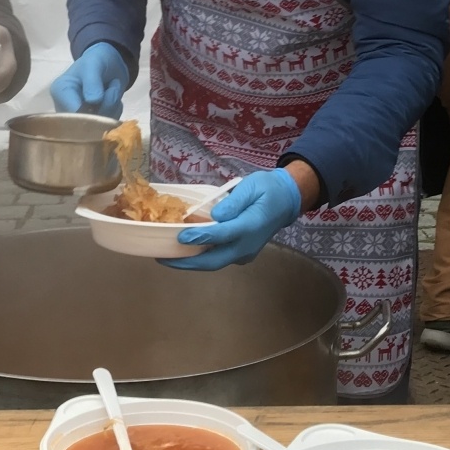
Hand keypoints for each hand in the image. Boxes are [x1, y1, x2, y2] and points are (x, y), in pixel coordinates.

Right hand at [49, 41, 129, 117]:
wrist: (109, 65)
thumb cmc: (96, 61)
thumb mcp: (94, 65)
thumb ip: (92, 81)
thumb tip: (93, 101)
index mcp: (60, 92)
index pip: (70, 113)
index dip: (88, 113)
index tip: (101, 100)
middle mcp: (66, 108)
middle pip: (86, 122)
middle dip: (105, 106)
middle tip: (112, 88)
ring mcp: (80, 117)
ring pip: (100, 124)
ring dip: (113, 106)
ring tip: (112, 88)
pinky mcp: (94, 122)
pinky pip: (108, 124)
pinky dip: (116, 110)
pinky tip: (113, 98)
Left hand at [161, 168, 301, 270]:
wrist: (287, 201)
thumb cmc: (268, 189)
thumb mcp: (252, 187)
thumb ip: (233, 202)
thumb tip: (214, 215)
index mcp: (250, 227)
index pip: (221, 235)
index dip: (199, 236)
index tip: (179, 236)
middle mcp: (246, 246)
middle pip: (213, 261)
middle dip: (186, 263)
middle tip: (162, 259)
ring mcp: (245, 253)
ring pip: (214, 263)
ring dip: (190, 262)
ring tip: (167, 256)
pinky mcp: (241, 254)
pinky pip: (218, 258)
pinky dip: (200, 257)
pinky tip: (184, 250)